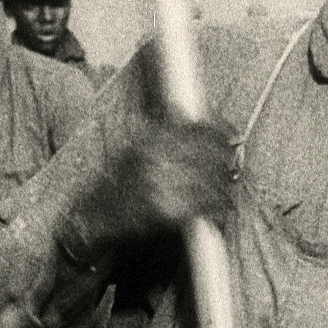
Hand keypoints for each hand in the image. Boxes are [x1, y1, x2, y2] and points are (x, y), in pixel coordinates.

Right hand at [70, 117, 236, 256]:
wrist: (93, 218)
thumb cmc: (118, 183)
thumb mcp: (134, 147)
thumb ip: (159, 127)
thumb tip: (180, 109)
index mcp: (150, 139)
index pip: (198, 129)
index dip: (222, 131)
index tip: (235, 136)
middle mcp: (156, 159)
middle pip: (211, 154)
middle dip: (227, 161)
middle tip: (233, 167)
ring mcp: (162, 185)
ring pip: (212, 181)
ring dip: (225, 187)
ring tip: (227, 190)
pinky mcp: (166, 211)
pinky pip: (205, 206)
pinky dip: (218, 208)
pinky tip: (221, 210)